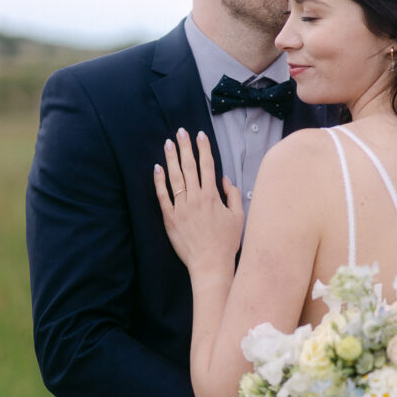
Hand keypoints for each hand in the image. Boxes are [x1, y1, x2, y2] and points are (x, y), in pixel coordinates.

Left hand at [154, 129, 243, 273]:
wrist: (210, 264)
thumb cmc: (226, 242)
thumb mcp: (239, 217)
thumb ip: (234, 195)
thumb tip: (225, 179)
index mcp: (213, 196)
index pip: (207, 166)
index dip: (204, 149)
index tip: (200, 135)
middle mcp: (196, 198)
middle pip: (189, 167)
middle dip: (185, 147)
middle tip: (181, 132)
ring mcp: (181, 208)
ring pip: (175, 178)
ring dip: (171, 158)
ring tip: (168, 143)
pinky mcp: (170, 219)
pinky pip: (163, 196)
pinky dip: (159, 181)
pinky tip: (157, 168)